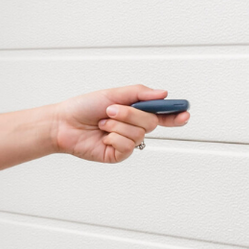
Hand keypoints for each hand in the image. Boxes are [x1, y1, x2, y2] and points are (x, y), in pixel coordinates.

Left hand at [49, 85, 190, 162]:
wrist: (63, 123)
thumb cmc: (84, 107)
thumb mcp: (114, 94)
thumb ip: (140, 93)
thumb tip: (163, 94)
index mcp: (135, 112)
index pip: (162, 115)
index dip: (175, 115)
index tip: (185, 112)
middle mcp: (133, 127)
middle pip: (151, 122)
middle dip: (131, 114)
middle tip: (112, 110)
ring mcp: (126, 142)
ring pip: (138, 133)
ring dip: (117, 125)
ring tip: (102, 123)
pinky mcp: (118, 155)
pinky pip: (127, 146)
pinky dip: (113, 137)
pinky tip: (103, 136)